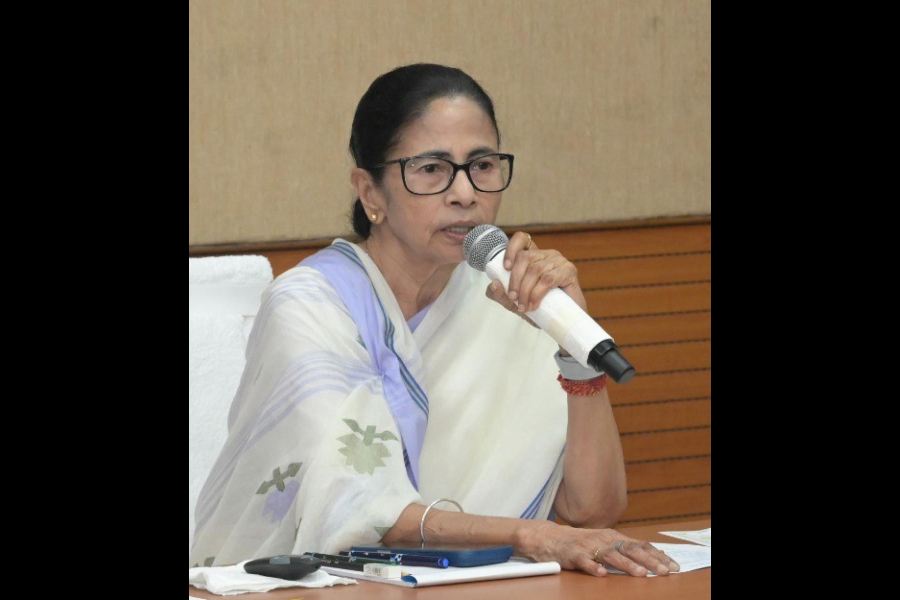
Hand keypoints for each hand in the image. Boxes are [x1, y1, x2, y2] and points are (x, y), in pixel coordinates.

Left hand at [484, 231, 587, 316]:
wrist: (562, 322)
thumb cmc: (539, 309)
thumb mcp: (514, 303)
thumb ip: (500, 294)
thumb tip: (494, 284)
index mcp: (532, 256)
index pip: (521, 239)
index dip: (511, 249)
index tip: (505, 268)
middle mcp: (546, 255)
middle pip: (524, 257)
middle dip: (515, 280)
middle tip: (513, 299)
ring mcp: (558, 261)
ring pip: (535, 269)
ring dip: (525, 290)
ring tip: (524, 306)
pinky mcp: (569, 271)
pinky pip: (548, 279)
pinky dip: (537, 294)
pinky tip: (534, 305)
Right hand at [518, 521, 680, 576]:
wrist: (548, 537)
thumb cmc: (580, 542)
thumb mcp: (604, 542)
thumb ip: (624, 548)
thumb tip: (652, 556)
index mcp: (613, 537)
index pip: (640, 545)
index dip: (657, 555)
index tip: (674, 566)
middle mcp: (603, 539)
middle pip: (629, 549)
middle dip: (648, 561)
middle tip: (664, 571)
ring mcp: (588, 546)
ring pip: (610, 555)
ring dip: (626, 564)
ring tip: (640, 573)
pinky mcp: (573, 555)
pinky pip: (584, 561)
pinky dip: (593, 567)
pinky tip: (601, 574)